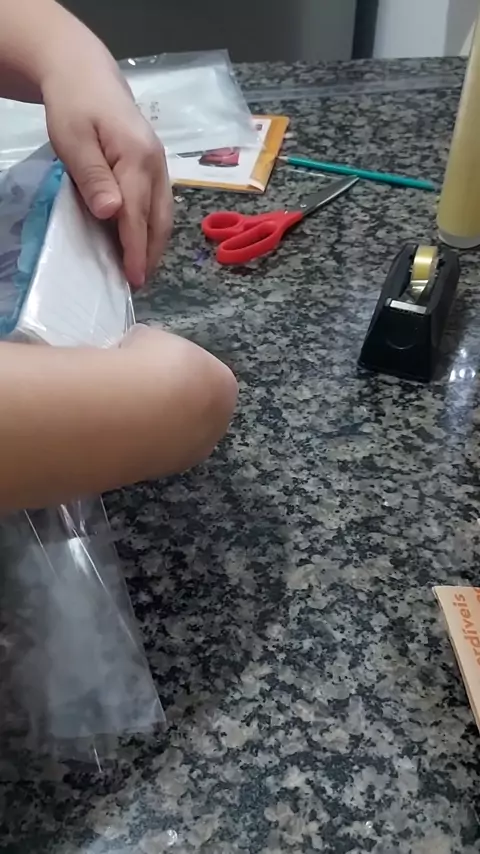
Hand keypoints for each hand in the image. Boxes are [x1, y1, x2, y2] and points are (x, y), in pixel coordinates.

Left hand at [43, 64, 172, 287]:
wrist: (86, 73)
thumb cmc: (74, 106)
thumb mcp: (73, 140)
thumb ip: (93, 177)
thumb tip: (112, 213)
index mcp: (137, 158)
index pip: (138, 215)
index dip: (135, 249)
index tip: (134, 278)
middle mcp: (156, 163)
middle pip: (159, 219)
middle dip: (151, 253)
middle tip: (139, 282)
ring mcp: (159, 163)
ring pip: (164, 213)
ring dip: (155, 242)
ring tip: (141, 267)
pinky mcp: (155, 164)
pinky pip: (160, 203)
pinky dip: (153, 226)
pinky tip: (142, 238)